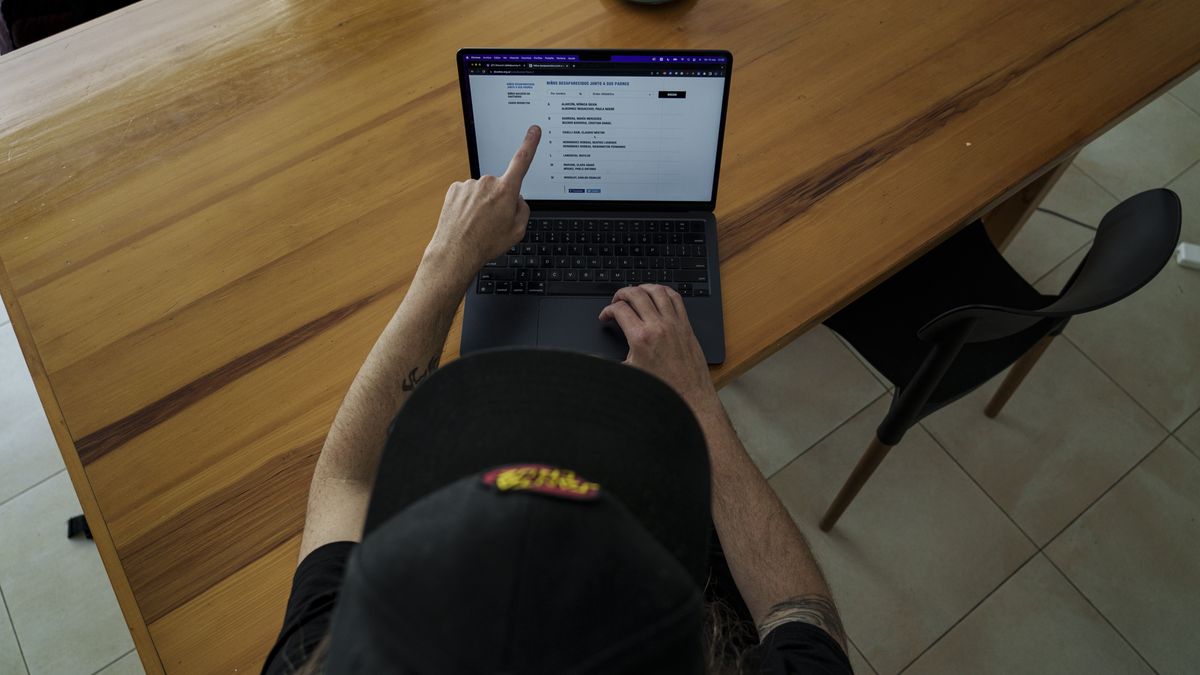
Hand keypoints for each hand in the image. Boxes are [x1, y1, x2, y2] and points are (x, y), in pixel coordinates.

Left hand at [425, 125, 541, 275]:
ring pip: (482, 191)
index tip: (534, 130)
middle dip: (499, 200)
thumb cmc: (486, 243)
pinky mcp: (455, 188)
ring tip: (477, 224)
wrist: (456, 252)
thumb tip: (518, 200)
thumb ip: (524, 210)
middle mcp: (488, 183)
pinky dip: (468, 204)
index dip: (530, 144)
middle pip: (500, 186)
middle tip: (492, 222)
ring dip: (481, 204)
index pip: (522, 161)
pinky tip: (466, 219)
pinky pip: (468, 193)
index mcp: (506, 191)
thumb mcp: (517, 231)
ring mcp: (470, 184)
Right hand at [598, 284, 718, 414]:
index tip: (606, 316)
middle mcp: (658, 326)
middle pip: (636, 294)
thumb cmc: (662, 389)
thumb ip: (609, 363)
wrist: (689, 396)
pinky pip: (676, 299)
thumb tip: (592, 359)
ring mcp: (674, 324)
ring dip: (643, 287)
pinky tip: (658, 296)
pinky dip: (665, 291)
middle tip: (616, 301)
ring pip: (657, 291)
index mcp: (641, 338)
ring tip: (635, 293)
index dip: (607, 310)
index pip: (619, 310)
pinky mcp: (686, 326)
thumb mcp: (630, 374)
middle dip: (621, 293)